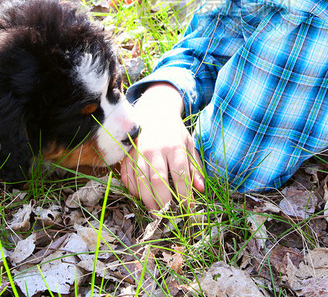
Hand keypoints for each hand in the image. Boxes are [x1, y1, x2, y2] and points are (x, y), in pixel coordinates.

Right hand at [120, 83, 204, 209]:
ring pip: (140, 182)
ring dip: (147, 200)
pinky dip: (133, 190)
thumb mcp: (189, 144)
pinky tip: (141, 196)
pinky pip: (127, 177)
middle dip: (163, 202)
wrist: (154, 111)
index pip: (180, 175)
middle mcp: (155, 150)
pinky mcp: (127, 155)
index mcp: (174, 146)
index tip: (189, 208)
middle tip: (167, 215)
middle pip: (157, 181)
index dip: (184, 195)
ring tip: (155, 211)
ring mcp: (138, 152)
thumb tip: (201, 189)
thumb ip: (194, 167)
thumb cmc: (174, 131)